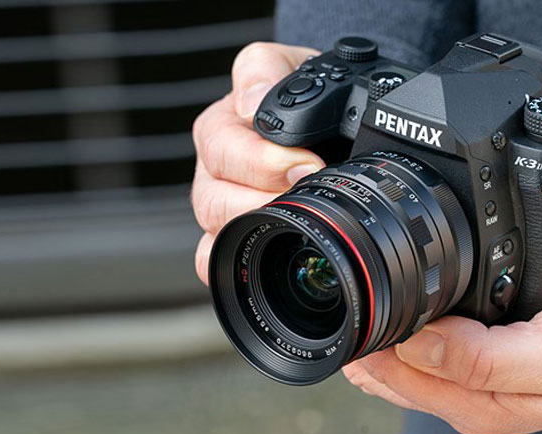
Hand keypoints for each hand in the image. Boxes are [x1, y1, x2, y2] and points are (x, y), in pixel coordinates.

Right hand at [192, 42, 323, 284]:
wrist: (329, 117)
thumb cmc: (303, 93)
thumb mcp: (286, 62)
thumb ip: (264, 69)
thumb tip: (250, 102)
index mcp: (221, 129)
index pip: (221, 150)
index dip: (262, 161)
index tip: (304, 163)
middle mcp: (215, 171)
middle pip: (213, 199)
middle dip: (262, 200)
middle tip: (305, 194)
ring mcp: (222, 206)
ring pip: (213, 232)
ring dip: (254, 229)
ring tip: (295, 220)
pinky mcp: (233, 235)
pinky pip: (212, 260)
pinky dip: (232, 263)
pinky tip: (264, 255)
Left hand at [343, 277, 541, 433]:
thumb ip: (484, 358)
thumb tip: (416, 343)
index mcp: (482, 405)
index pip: (400, 379)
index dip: (369, 345)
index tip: (350, 307)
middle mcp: (475, 396)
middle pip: (397, 374)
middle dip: (366, 341)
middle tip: (344, 297)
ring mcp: (484, 378)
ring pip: (414, 360)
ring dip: (386, 335)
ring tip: (360, 302)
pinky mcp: (494, 354)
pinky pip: (440, 344)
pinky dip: (416, 327)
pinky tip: (404, 312)